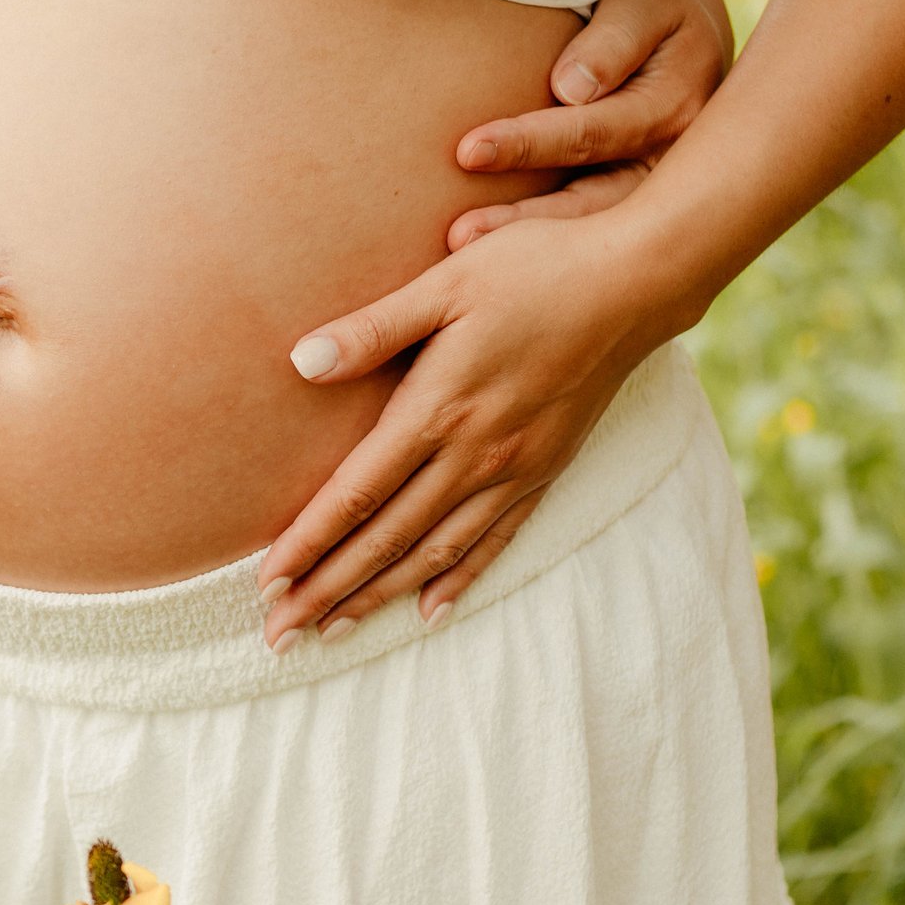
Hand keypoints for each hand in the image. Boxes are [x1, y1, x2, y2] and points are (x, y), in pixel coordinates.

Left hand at [258, 207, 683, 649]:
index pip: (357, 494)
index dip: (309, 542)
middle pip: (386, 539)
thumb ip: (372, 330)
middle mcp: (475, 454)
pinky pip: (495, 540)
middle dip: (327, 590)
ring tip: (332, 631)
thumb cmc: (535, 269)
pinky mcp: (547, 470)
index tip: (267, 583)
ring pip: (434, 551)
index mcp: (439, 409)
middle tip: (279, 635)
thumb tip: (301, 361)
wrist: (637, 282)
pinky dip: (457, 579)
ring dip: (379, 596)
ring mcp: (514, 469)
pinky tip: (429, 611)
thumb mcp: (445, 283)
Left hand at [444, 0, 732, 251]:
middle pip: (596, 200)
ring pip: (594, 230)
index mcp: (679, 106)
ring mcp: (659, 196)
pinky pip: (591, 241)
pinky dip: (544, 258)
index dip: (533, 142)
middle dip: (525, 220)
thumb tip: (572, 90)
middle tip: (456, 236)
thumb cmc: (648, 0)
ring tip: (461, 258)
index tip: (467, 152)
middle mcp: (674, 163)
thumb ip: (615, 35)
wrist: (680, 24)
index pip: (596, 131)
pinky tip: (489, 273)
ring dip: (528, 245)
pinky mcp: (638, 213)